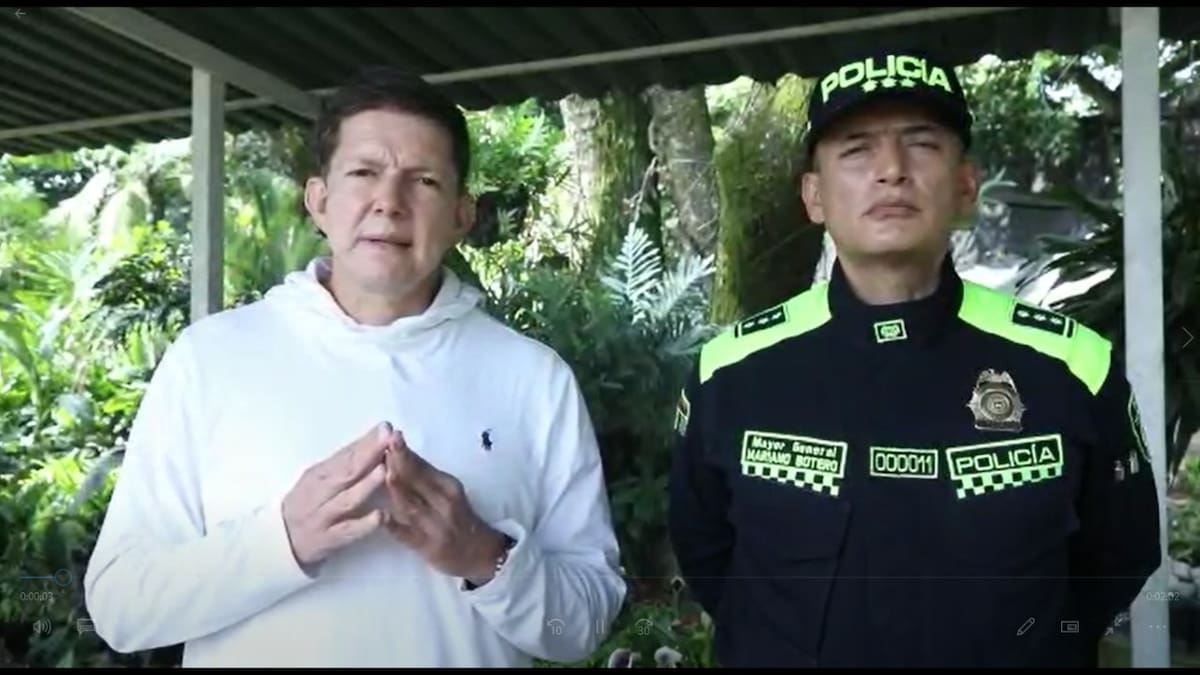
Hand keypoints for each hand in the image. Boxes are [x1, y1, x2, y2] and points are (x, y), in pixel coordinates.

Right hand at [282, 421, 390, 570]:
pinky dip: (364, 524)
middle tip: (389, 439)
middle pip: (346, 472)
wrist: (278, 542)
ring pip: (346, 500)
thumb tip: (372, 439)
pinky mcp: (328, 540)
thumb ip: (343, 463)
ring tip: (384, 470)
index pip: (344, 455)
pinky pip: (347, 532)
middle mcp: (320, 493)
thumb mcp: (318, 481)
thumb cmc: (306, 505)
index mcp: (319, 475)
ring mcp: (324, 517)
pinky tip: (381, 516)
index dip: (365, 442)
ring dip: (366, 485)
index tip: (386, 427)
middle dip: (368, 454)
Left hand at [382, 432, 506, 582]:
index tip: (390, 434)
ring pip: (412, 504)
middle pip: (418, 481)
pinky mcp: (427, 547)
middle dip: (399, 463)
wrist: (479, 552)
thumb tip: (399, 452)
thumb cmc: (458, 517)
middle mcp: (443, 503)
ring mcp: (434, 526)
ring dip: (396, 487)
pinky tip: (381, 517)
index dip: (406, 452)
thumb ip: (424, 476)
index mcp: (448, 486)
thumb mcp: (447, 492)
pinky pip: (408, 535)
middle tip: (381, 444)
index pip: (424, 467)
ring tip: (379, 470)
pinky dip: (395, 526)